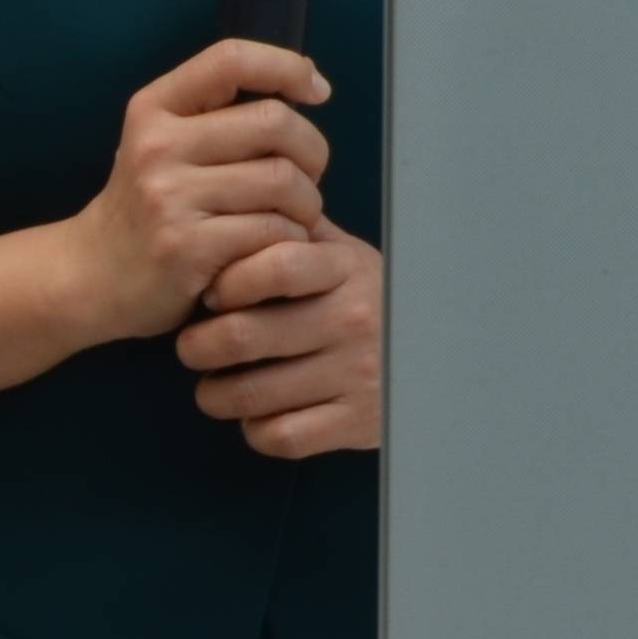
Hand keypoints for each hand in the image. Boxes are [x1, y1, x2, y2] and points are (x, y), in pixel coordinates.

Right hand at [61, 40, 330, 342]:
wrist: (93, 276)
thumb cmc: (148, 206)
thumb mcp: (162, 144)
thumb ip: (218, 115)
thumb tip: (309, 85)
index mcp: (153, 108)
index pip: (230, 59)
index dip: (287, 65)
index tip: (317, 91)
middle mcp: (157, 145)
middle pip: (274, 122)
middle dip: (312, 151)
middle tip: (309, 177)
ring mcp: (169, 197)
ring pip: (283, 181)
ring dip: (307, 204)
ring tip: (293, 218)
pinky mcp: (187, 248)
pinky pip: (273, 232)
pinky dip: (292, 240)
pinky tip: (276, 248)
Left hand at [180, 225, 383, 459]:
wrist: (445, 360)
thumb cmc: (376, 301)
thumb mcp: (348, 256)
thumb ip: (299, 233)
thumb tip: (241, 202)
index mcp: (345, 270)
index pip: (273, 265)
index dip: (226, 281)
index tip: (211, 294)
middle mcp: (352, 319)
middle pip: (241, 335)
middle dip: (196, 346)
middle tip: (193, 347)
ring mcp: (356, 374)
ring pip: (250, 393)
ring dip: (214, 394)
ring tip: (213, 387)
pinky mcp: (356, 424)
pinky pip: (279, 436)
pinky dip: (255, 429)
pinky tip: (258, 415)